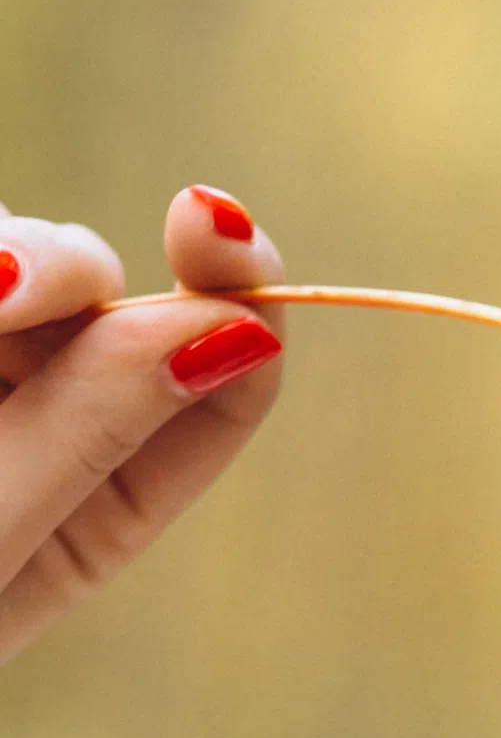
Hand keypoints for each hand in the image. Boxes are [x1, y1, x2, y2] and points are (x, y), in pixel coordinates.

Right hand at [0, 185, 285, 663]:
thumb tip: (229, 331)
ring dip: (4, 261)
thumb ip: (87, 434)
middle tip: (11, 293)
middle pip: (102, 295)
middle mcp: (32, 427)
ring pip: (15, 261)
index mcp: (101, 506)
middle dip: (66, 269)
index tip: (220, 231)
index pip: (223, 374)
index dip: (240, 292)